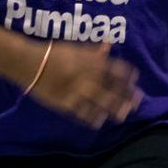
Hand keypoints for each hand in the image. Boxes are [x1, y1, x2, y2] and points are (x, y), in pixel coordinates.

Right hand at [26, 42, 142, 127]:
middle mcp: (86, 77)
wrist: (29, 63)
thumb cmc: (53, 54)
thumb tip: (109, 46)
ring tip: (123, 115)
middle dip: (125, 96)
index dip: (126, 75)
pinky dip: (91, 117)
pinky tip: (100, 122)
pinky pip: (81, 111)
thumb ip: (93, 51)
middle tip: (137, 102)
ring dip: (113, 109)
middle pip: (110, 88)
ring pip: (99, 102)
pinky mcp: (65, 102)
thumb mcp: (75, 48)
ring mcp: (76, 91)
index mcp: (89, 62)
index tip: (135, 80)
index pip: (113, 69)